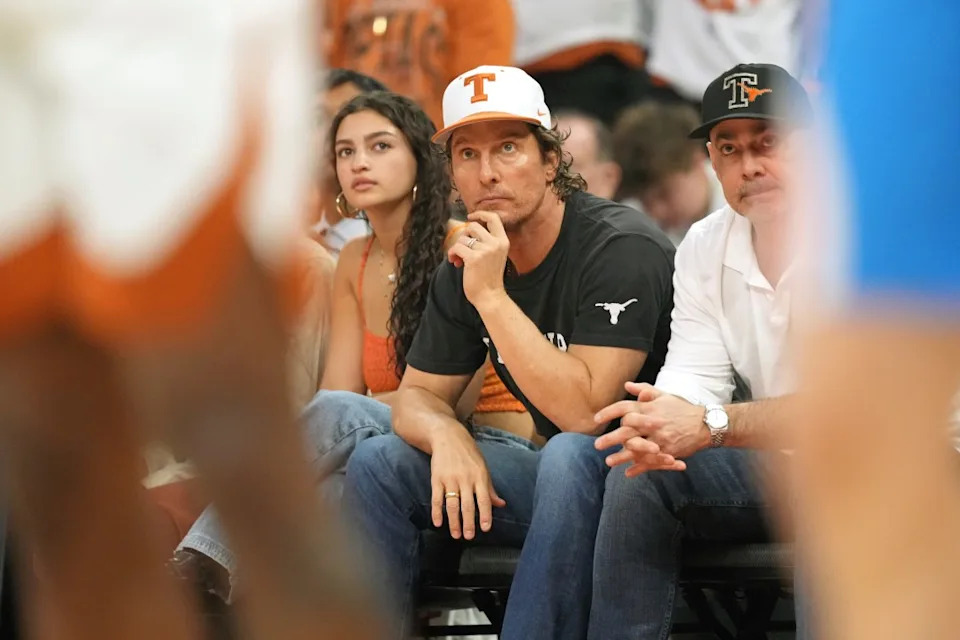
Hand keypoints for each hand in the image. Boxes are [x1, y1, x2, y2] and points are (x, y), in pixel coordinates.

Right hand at [429, 428, 505, 539]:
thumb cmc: (469, 454)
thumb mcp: (483, 468)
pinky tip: (437, 523)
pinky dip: (437, 512)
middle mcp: (465, 479)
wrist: (448, 437)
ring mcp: (450, 479)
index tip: (485, 529)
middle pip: (467, 505)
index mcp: (479, 476)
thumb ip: (490, 488)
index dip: (485, 515)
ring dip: (454, 522)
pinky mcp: (436, 478)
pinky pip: (436, 498)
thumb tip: (501, 504)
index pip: (484, 499)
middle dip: (468, 523)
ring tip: (456, 535)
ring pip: (452, 505)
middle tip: (469, 537)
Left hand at [447, 211, 509, 309]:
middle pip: (473, 226)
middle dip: (464, 236)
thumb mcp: (494, 255)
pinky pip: (456, 248)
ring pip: (463, 238)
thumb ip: (486, 241)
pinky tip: (455, 262)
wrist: (490, 296)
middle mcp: (496, 243)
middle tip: (463, 248)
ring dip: (457, 248)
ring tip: (458, 259)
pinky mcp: (473, 258)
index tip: (471, 216)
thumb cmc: (489, 277)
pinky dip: (452, 254)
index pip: (494, 218)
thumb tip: (467, 229)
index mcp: (503, 241)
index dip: (480, 214)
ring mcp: (485, 250)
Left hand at [595, 382, 709, 475]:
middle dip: (611, 438)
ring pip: (637, 449)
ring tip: (608, 461)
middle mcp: (653, 423)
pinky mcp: (668, 451)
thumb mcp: (664, 395)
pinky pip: (651, 461)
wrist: (705, 424)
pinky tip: (628, 472)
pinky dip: (639, 468)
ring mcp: (660, 439)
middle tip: (597, 445)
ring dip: (621, 456)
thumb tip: (627, 385)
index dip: (609, 413)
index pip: (624, 408)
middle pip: (627, 431)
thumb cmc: (682, 409)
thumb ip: (645, 390)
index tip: (596, 419)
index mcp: (650, 408)